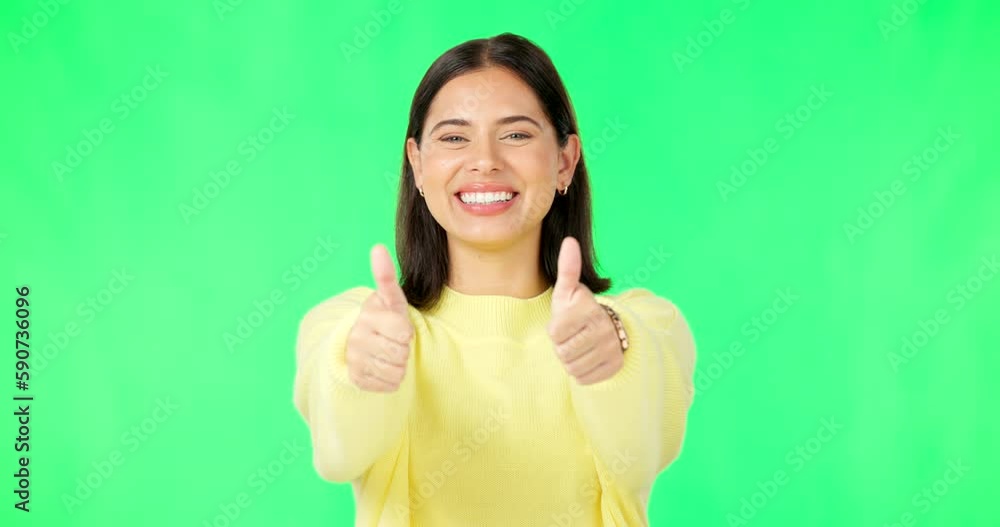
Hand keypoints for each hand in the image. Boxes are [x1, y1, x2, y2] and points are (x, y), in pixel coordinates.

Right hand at [345, 244, 414, 391]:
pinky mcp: (356, 378)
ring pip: (396, 370)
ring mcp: (355, 359)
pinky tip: (382, 366)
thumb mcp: (389, 298)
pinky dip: (392, 378)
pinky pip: (390, 384)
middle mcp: (357, 337)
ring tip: (388, 353)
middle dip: (403, 348)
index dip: (406, 331)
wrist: (359, 342)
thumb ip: (386, 275)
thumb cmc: (383, 318)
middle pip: (401, 352)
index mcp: (367, 315)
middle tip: (393, 341)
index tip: (399, 327)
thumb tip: (377, 247)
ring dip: (399, 363)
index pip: (403, 333)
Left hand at [548, 237, 624, 384]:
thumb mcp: (568, 290)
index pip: (555, 334)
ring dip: (571, 360)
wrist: (608, 328)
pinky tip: (588, 357)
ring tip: (580, 345)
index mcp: (589, 309)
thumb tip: (569, 240)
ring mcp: (611, 349)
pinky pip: (584, 378)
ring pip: (572, 367)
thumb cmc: (578, 309)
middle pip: (563, 353)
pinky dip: (582, 371)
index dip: (555, 330)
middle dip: (563, 346)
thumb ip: (568, 268)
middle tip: (573, 335)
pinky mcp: (614, 366)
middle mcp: (603, 329)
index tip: (566, 322)